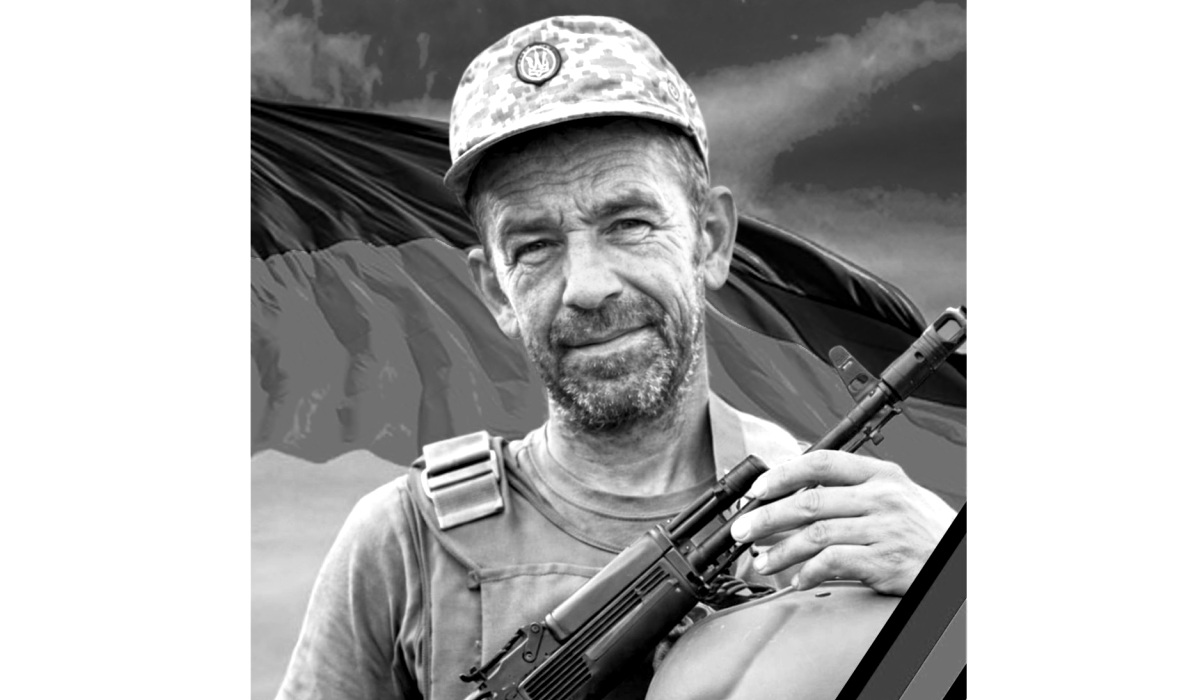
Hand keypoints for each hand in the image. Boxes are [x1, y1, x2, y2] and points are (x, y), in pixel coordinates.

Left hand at [729, 450, 954, 595]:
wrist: (962, 560)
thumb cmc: (926, 530)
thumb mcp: (897, 494)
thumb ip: (855, 485)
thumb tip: (801, 481)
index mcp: (881, 474)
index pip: (821, 463)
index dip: (783, 474)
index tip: (758, 490)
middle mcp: (881, 497)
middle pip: (809, 501)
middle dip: (767, 517)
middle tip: (743, 530)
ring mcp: (884, 529)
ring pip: (815, 535)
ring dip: (780, 551)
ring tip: (762, 562)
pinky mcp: (885, 561)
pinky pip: (834, 564)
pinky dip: (809, 573)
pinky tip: (798, 580)